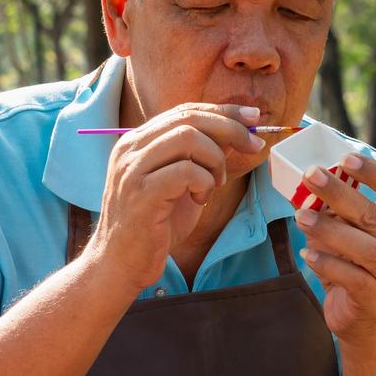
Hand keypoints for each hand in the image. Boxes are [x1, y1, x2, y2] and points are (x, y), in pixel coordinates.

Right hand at [87, 103, 263, 291]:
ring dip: (215, 160)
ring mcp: (132, 169)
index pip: (184, 110)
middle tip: (254, 145)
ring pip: (188, 138)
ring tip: (214, 184)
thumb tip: (235, 133)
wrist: (121, 264)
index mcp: (138, 141)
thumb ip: (201, 158)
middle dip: (230, 128)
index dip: (222, 111)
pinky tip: (200, 200)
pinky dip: (205, 182)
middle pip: (188, 118)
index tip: (253, 117)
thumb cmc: (154, 226)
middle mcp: (130, 148)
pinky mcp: (141, 193)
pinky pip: (186, 171)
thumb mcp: (182, 185)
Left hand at [297, 154, 375, 345]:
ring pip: (365, 248)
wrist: (362, 318)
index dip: (375, 172)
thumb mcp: (344, 232)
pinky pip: (352, 278)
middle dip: (340, 193)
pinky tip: (307, 255)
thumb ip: (330, 209)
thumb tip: (300, 178)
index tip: (346, 158)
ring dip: (330, 230)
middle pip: (373, 215)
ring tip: (301, 218)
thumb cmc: (351, 265)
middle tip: (310, 175)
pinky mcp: (375, 297)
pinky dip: (328, 264)